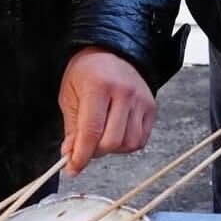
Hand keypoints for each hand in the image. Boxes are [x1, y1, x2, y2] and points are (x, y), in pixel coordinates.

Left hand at [59, 48, 155, 174]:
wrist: (111, 52)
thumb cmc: (87, 72)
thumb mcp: (69, 96)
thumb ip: (71, 128)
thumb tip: (71, 155)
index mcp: (99, 86)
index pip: (91, 131)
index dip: (81, 155)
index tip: (72, 168)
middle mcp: (124, 92)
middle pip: (112, 141)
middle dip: (95, 152)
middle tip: (85, 148)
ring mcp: (141, 99)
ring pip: (128, 143)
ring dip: (112, 149)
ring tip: (101, 137)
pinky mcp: (151, 107)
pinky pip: (141, 139)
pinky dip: (126, 144)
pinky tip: (116, 133)